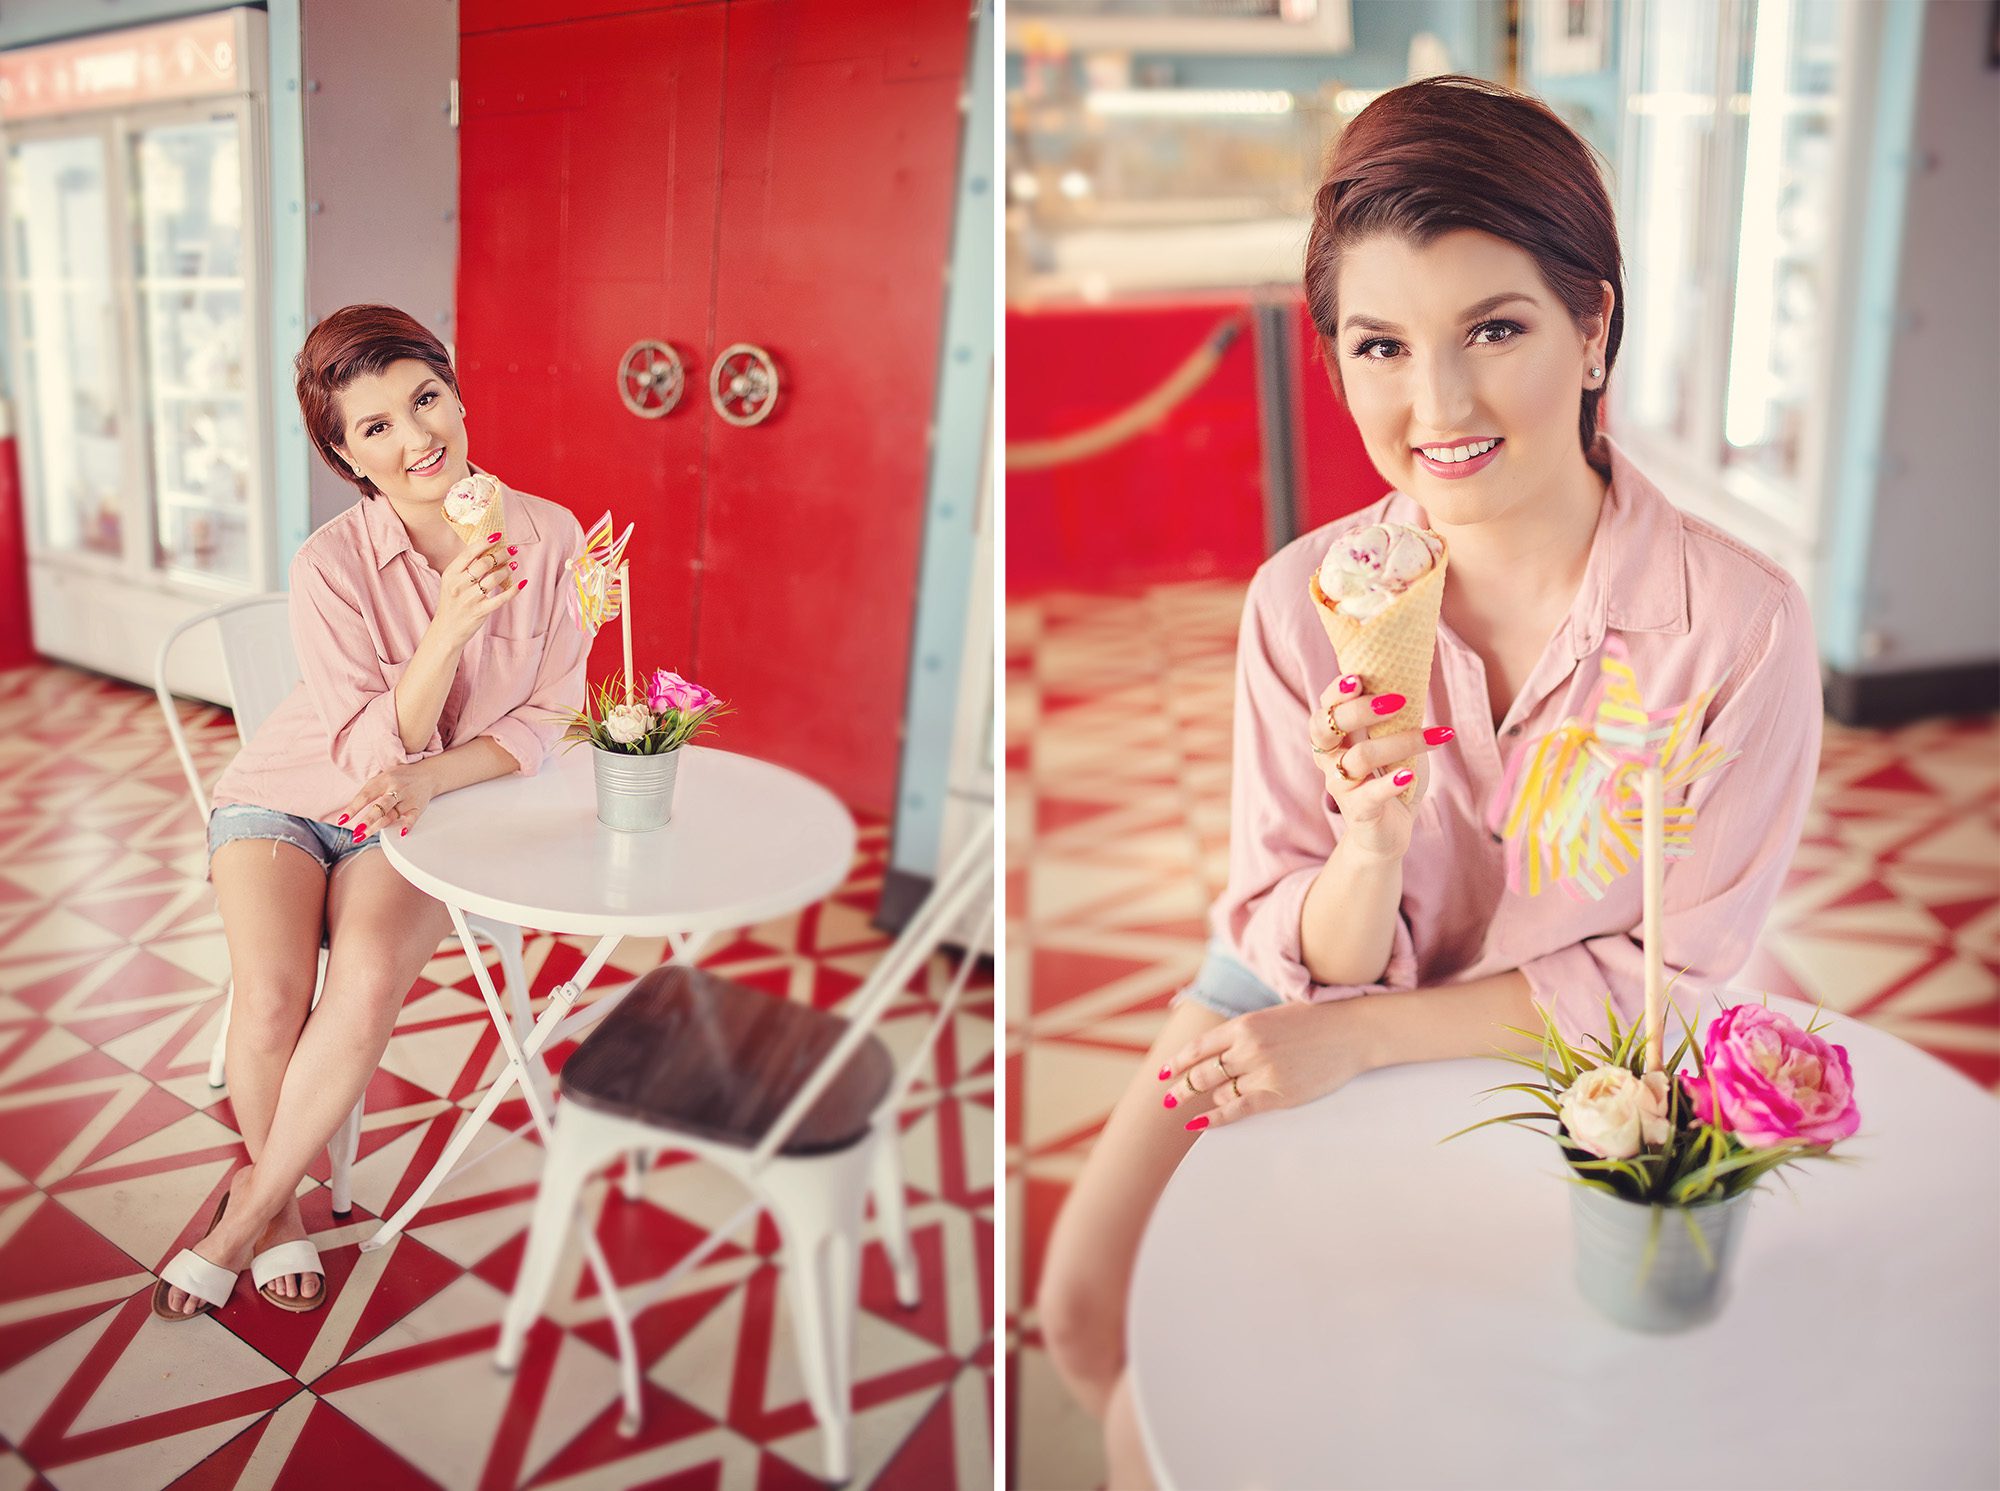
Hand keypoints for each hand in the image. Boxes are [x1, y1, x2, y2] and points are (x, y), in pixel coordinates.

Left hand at [336, 764, 434, 842]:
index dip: (353, 808)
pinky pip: (412, 817)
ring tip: (364, 835)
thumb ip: (369, 792)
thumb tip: (352, 811)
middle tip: (356, 831)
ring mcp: (407, 798)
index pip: (366, 795)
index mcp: (384, 780)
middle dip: (367, 819)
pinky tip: (401, 833)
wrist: (428, 774)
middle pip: (380, 806)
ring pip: (392, 814)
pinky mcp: (418, 807)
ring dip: (378, 826)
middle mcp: (396, 789)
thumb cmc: (400, 778)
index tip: (342, 820)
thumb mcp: (382, 778)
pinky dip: (407, 825)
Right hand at [431, 533, 520, 647]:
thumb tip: (487, 549)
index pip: (470, 553)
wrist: (446, 630)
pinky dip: (514, 589)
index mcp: (450, 574)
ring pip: (494, 578)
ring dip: (507, 569)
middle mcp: (459, 585)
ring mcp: (470, 599)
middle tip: (512, 550)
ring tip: (514, 565)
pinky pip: (501, 598)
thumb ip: (465, 567)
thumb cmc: (452, 602)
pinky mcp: (480, 611)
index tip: (499, 535)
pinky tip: (522, 582)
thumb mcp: (451, 582)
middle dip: (502, 554)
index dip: (485, 542)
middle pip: (485, 563)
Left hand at [1158, 1001, 1368, 1130]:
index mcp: (1244, 1025)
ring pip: (1220, 1092)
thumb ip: (1243, 1034)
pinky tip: (1199, 1123)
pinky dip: (1215, 1118)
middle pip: (1203, 1073)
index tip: (1163, 1073)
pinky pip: (1238, 1109)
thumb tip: (1217, 1057)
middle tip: (1168, 1097)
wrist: (1352, 1032)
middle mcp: (1248, 1048)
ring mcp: (1263, 1072)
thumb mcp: (1271, 1017)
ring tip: (1194, 1104)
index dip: (1177, 1062)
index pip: (1199, 1047)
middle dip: (1182, 1086)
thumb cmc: (1314, 1022)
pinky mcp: (1278, 1094)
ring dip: (1206, 1099)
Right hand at [1306, 672, 1456, 860]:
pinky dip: (1390, 782)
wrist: (1386, 833)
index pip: (1325, 708)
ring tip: (1433, 736)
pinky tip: (1409, 773)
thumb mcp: (1391, 742)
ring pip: (1359, 757)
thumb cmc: (1389, 778)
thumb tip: (1415, 678)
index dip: (1336, 692)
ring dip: (1399, 742)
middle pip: (1327, 728)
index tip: (1358, 676)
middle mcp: (1329, 760)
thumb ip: (1393, 717)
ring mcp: (1341, 786)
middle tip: (1398, 700)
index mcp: (1334, 739)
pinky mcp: (1359, 811)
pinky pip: (1370, 794)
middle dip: (1359, 710)